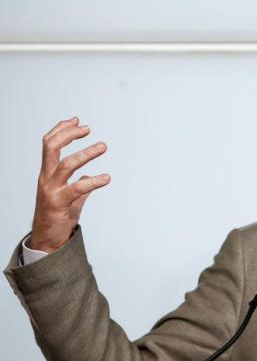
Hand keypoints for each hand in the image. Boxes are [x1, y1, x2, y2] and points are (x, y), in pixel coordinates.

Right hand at [29, 117, 109, 252]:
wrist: (48, 239)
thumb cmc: (57, 216)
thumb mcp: (69, 197)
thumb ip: (79, 185)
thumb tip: (88, 177)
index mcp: (48, 173)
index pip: (49, 144)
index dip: (62, 130)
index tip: (77, 121)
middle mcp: (47, 178)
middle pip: (51, 147)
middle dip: (69, 134)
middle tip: (87, 128)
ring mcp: (51, 190)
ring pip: (66, 164)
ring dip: (86, 153)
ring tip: (103, 146)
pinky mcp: (59, 203)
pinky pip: (77, 188)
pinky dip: (94, 181)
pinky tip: (106, 177)